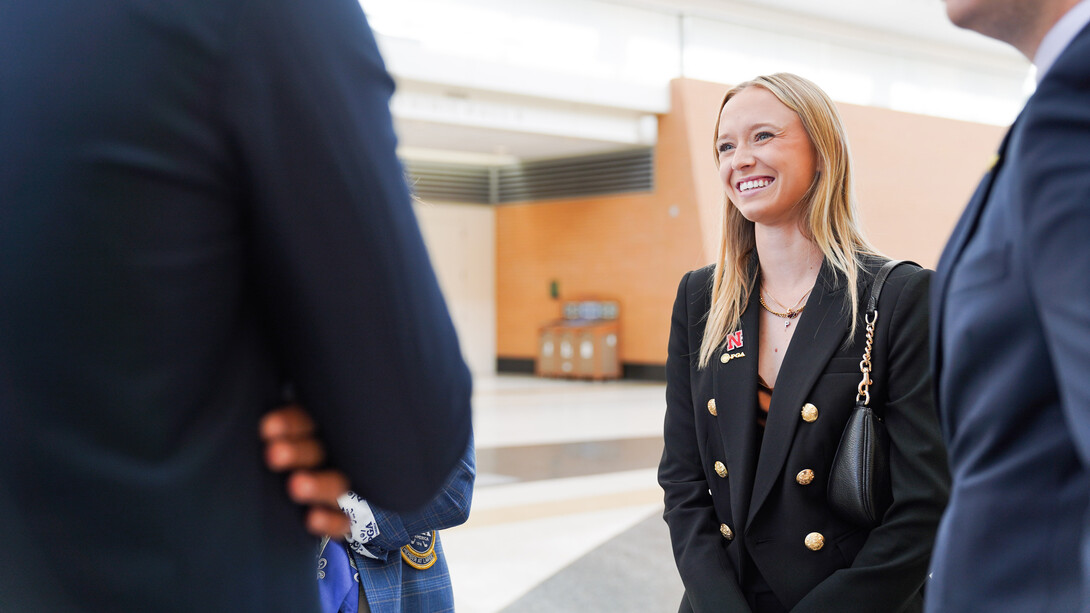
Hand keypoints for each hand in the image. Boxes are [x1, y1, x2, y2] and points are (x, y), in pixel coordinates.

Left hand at [260, 404, 350, 536]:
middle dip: (297, 452)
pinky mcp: (341, 516)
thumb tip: (217, 401)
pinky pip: (342, 520)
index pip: (307, 419)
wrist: (296, 496)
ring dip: (318, 484)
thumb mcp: (268, 432)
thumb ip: (259, 425)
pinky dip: (330, 521)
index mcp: (313, 426)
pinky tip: (311, 520)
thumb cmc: (272, 452)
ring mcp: (338, 485)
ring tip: (295, 487)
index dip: (291, 423)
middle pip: (319, 450)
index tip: (266, 429)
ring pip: (336, 483)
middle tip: (273, 455)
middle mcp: (329, 453)